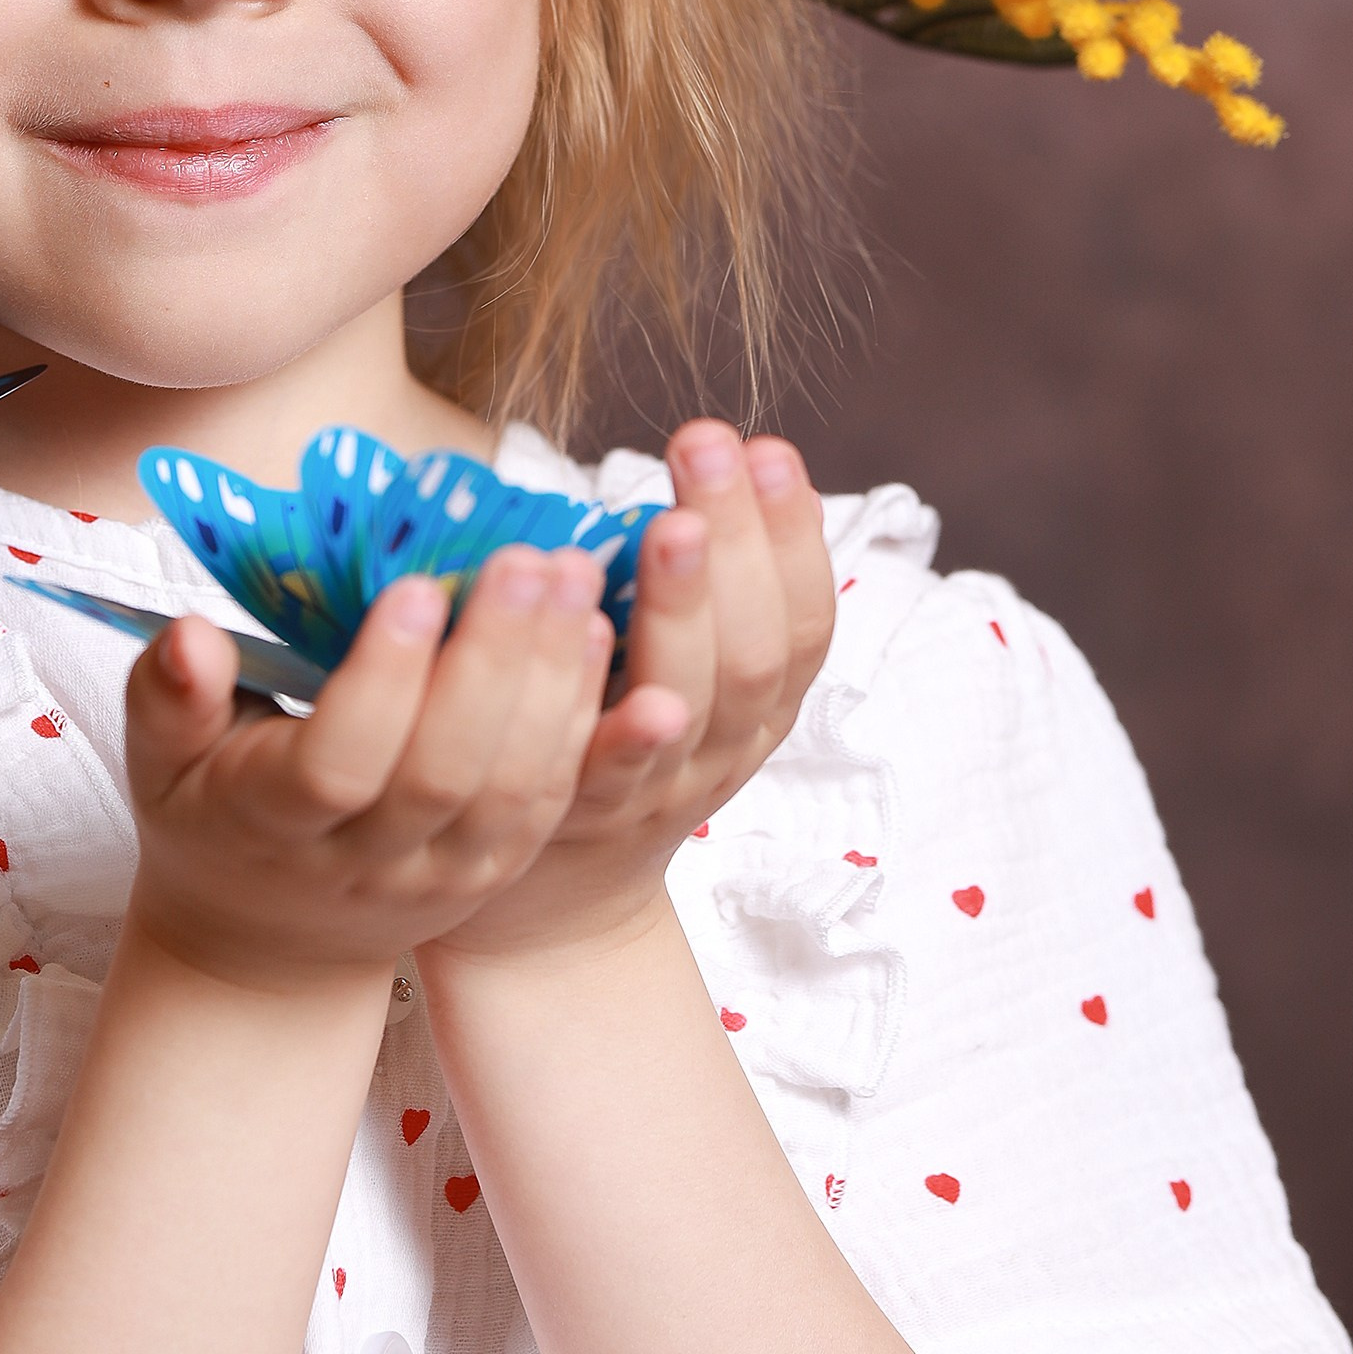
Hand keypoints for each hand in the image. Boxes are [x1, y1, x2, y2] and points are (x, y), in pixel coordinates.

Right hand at [122, 545, 616, 993]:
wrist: (271, 948)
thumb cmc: (213, 823)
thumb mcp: (161, 766)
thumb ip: (170, 697)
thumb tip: (189, 636)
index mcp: (273, 828)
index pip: (338, 764)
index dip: (381, 683)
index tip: (414, 587)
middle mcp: (368, 861)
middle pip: (443, 773)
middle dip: (491, 661)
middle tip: (524, 559)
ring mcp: (444, 872)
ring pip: (513, 784)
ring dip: (552, 676)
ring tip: (573, 574)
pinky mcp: (496, 866)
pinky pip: (549, 795)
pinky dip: (578, 716)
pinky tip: (595, 633)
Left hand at [418, 425, 834, 969]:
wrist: (549, 908)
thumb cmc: (601, 742)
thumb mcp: (673, 667)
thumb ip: (692, 584)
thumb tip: (716, 452)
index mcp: (755, 701)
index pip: (802, 614)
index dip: (795, 535)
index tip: (771, 449)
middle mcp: (723, 745)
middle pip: (754, 643)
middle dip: (740, 538)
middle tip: (708, 445)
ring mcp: (656, 786)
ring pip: (696, 700)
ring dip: (687, 609)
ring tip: (671, 527)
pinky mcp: (581, 815)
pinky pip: (611, 769)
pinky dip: (628, 727)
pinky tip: (620, 668)